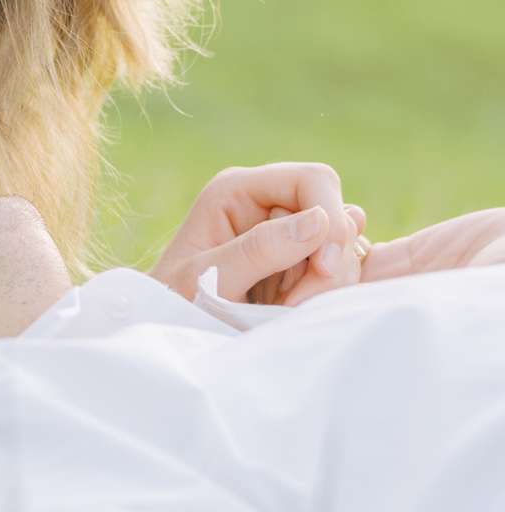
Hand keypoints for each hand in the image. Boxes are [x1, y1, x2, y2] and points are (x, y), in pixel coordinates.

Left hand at [150, 162, 363, 304]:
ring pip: (342, 245)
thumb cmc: (175, 303)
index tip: (324, 268)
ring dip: (326, 282)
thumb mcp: (208, 280)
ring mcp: (286, 231)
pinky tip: (292, 306)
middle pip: (334, 214)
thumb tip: (320, 221)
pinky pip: (338, 267)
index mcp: (237, 189)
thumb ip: (259, 249)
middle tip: (294, 303)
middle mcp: (266, 201)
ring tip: (284, 308)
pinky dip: (326, 291)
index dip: (330, 219)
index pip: (312, 179)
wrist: (169, 332)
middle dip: (328, 261)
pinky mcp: (299, 260)